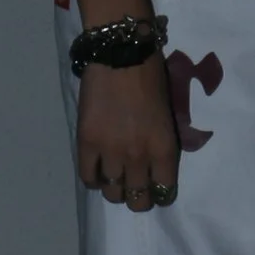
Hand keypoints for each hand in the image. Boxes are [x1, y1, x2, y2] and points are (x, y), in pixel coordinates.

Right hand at [77, 58, 179, 211]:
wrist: (122, 55)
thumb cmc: (151, 79)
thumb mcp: (167, 117)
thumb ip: (160, 145)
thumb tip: (152, 165)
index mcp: (164, 149)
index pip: (164, 192)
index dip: (159, 194)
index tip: (155, 189)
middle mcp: (139, 157)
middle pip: (137, 199)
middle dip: (137, 197)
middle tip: (133, 186)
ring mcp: (111, 152)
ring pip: (112, 193)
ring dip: (115, 188)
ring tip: (114, 175)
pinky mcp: (86, 143)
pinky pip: (88, 178)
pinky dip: (94, 179)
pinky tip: (98, 168)